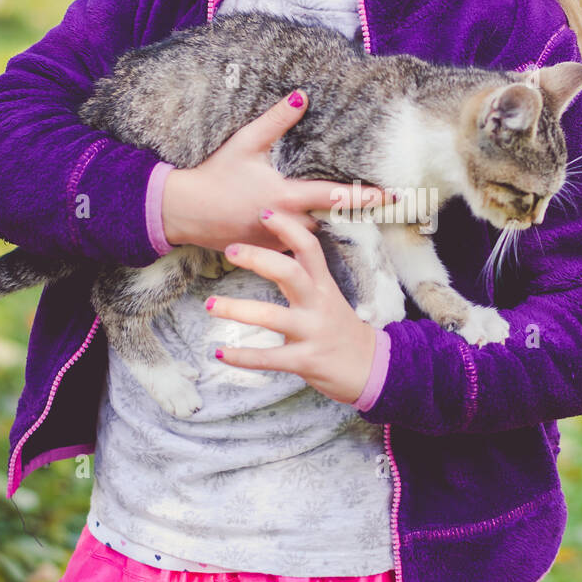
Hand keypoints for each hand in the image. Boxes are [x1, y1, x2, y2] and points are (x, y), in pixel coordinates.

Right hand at [161, 89, 391, 253]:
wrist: (184, 211)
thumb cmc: (214, 175)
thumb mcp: (245, 143)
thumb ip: (276, 121)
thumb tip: (302, 96)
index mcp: (285, 196)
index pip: (334, 197)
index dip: (365, 197)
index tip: (392, 197)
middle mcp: (285, 222)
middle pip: (329, 220)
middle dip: (350, 214)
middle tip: (378, 207)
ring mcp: (275, 240)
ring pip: (312, 235)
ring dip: (325, 225)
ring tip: (348, 218)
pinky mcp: (265, 250)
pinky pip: (293, 246)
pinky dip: (303, 238)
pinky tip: (310, 232)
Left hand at [204, 206, 377, 403]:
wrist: (372, 369)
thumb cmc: (341, 329)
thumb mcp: (328, 297)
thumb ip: (304, 278)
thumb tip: (273, 255)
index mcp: (323, 285)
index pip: (309, 248)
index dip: (288, 228)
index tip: (264, 213)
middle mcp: (318, 304)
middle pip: (289, 273)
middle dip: (259, 258)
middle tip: (230, 250)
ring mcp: (313, 332)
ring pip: (272, 316)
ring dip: (237, 309)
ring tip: (209, 304)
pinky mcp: (306, 360)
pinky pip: (270, 358)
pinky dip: (243, 356)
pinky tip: (220, 353)